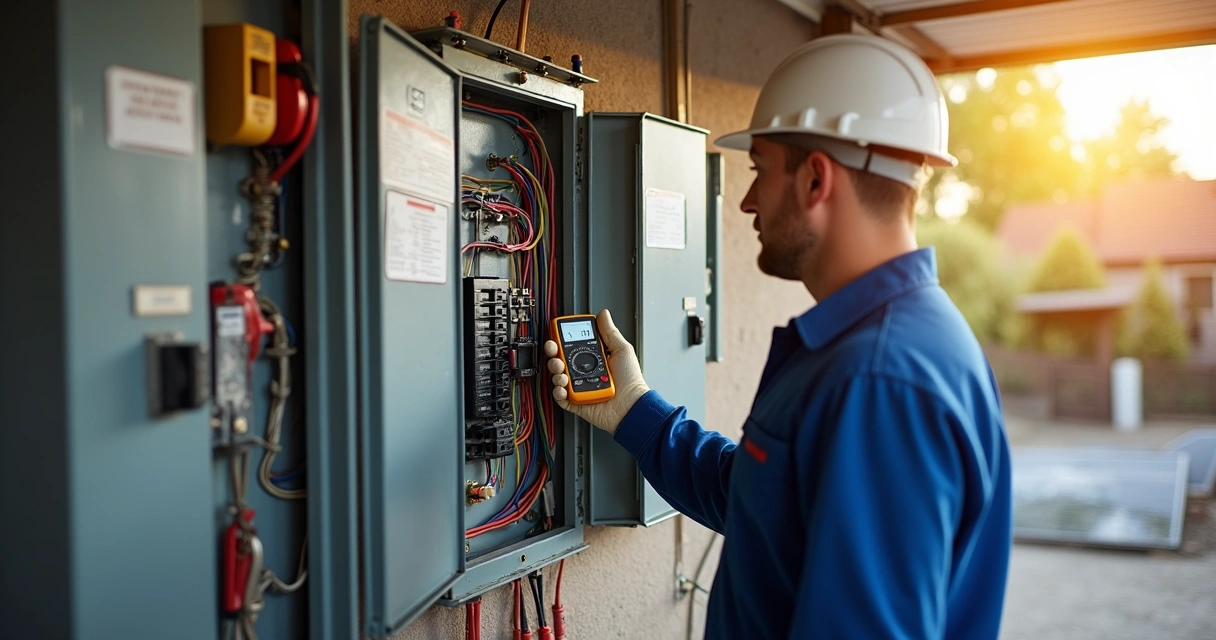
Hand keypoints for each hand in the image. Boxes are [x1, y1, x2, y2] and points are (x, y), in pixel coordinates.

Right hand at [544, 309, 649, 434]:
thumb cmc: (630, 380)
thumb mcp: (621, 349)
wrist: (631, 405)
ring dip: (556, 372)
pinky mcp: (575, 402)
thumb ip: (609, 332)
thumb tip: (603, 315)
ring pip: (558, 376)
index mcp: (592, 358)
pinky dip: (558, 392)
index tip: (557, 335)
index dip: (561, 340)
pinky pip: (560, 397)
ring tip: (562, 372)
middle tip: (554, 351)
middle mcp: (583, 372)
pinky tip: (563, 387)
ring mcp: (578, 387)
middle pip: (560, 360)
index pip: (572, 346)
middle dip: (554, 354)